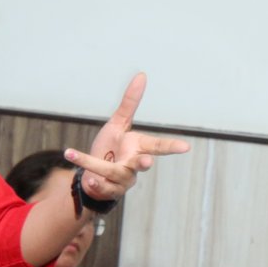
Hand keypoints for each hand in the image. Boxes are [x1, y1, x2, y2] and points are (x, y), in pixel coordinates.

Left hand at [64, 73, 189, 200]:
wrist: (92, 174)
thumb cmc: (110, 147)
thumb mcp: (117, 124)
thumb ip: (130, 103)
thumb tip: (142, 75)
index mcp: (139, 147)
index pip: (158, 145)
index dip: (172, 146)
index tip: (186, 147)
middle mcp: (135, 165)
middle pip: (142, 164)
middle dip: (144, 163)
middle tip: (147, 162)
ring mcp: (125, 180)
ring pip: (113, 173)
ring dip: (96, 167)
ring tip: (81, 162)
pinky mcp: (112, 191)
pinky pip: (104, 187)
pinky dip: (95, 183)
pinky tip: (89, 180)